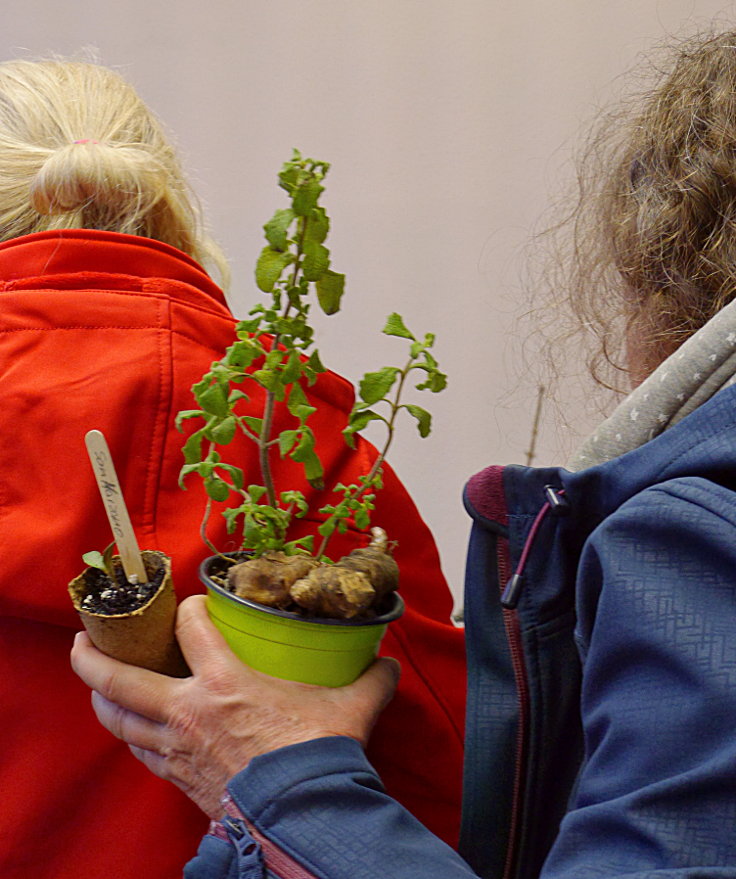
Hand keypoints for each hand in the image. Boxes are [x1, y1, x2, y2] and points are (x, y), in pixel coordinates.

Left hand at [70, 594, 399, 817]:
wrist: (303, 816)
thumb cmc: (318, 755)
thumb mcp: (349, 708)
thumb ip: (369, 680)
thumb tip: (388, 665)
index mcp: (225, 682)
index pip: (192, 628)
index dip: (189, 608)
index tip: (191, 604)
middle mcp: (189, 712)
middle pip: (123, 679)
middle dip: (94, 657)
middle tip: (83, 638)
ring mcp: (178, 750)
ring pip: (121, 722)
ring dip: (103, 700)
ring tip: (96, 686)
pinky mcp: (180, 780)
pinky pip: (141, 755)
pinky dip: (130, 739)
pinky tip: (131, 734)